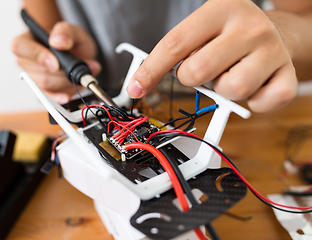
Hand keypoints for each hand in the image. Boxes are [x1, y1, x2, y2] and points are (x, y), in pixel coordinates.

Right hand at [11, 22, 100, 103]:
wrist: (77, 55)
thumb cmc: (70, 41)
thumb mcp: (73, 31)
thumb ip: (66, 32)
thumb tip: (58, 42)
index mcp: (26, 41)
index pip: (20, 47)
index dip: (38, 56)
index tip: (56, 63)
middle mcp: (25, 61)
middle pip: (38, 72)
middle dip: (62, 73)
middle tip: (78, 67)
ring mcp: (32, 78)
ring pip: (46, 86)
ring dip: (66, 83)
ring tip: (79, 74)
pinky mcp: (41, 92)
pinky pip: (47, 99)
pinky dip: (60, 97)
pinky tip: (67, 96)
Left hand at [127, 0, 297, 111]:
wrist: (279, 31)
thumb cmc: (231, 34)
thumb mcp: (202, 29)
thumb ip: (175, 51)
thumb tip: (141, 82)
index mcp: (220, 9)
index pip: (175, 44)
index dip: (151, 70)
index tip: (136, 88)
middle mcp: (249, 26)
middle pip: (198, 71)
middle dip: (192, 78)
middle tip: (203, 69)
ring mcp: (272, 49)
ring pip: (230, 89)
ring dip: (223, 90)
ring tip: (231, 74)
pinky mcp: (287, 74)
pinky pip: (261, 103)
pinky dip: (251, 102)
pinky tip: (253, 85)